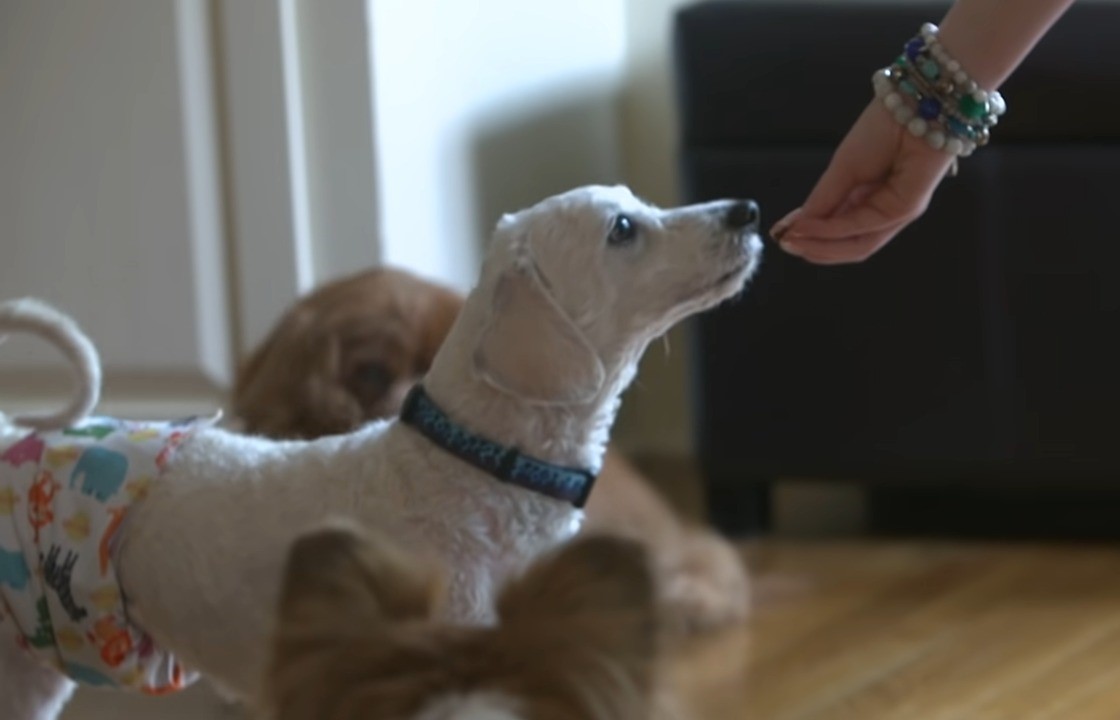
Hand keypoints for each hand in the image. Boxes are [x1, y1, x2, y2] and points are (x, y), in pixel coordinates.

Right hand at [771, 100, 955, 264]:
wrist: (915, 106)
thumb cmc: (882, 130)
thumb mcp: (842, 168)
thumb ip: (822, 200)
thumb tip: (795, 227)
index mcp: (866, 199)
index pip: (837, 227)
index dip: (808, 235)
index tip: (779, 236)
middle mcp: (881, 211)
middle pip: (848, 245)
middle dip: (814, 248)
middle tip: (784, 244)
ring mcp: (896, 213)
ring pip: (858, 246)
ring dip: (822, 246)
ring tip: (793, 241)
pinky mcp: (907, 209)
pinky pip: (866, 227)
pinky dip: (835, 229)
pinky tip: (811, 226)